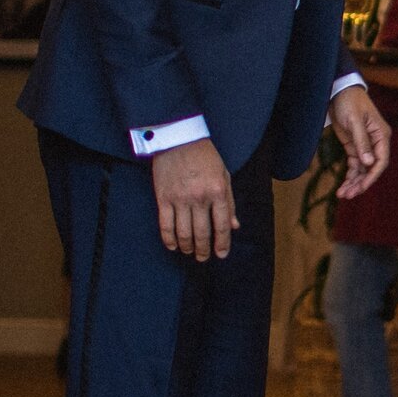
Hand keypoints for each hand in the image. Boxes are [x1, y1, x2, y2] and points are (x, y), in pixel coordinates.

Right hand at [152, 140, 233, 260]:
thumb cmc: (204, 156)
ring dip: (188, 247)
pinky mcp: (163, 197)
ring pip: (184, 233)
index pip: (222, 225)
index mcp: (217, 191)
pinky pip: (165, 225)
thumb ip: (229, 202)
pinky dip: (169, 239)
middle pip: (202, 233)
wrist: (178, 138)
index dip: (222, 244)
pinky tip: (173, 246)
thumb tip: (234, 226)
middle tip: (204, 258)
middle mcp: (199, 198)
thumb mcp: (224, 175)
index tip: (221, 254)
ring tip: (190, 252)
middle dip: (204, 250)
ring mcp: (180, 199)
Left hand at [329, 86, 390, 199]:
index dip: (372, 175)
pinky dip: (349, 176)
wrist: (338, 91)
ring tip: (342, 194)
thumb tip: (369, 163)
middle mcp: (376, 143)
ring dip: (354, 182)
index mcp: (381, 136)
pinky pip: (354, 165)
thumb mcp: (354, 121)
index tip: (361, 187)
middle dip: (361, 183)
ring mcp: (365, 146)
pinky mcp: (354, 147)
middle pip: (372, 168)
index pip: (381, 160)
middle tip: (348, 195)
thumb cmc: (350, 101)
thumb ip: (361, 142)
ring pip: (362, 170)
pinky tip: (342, 186)